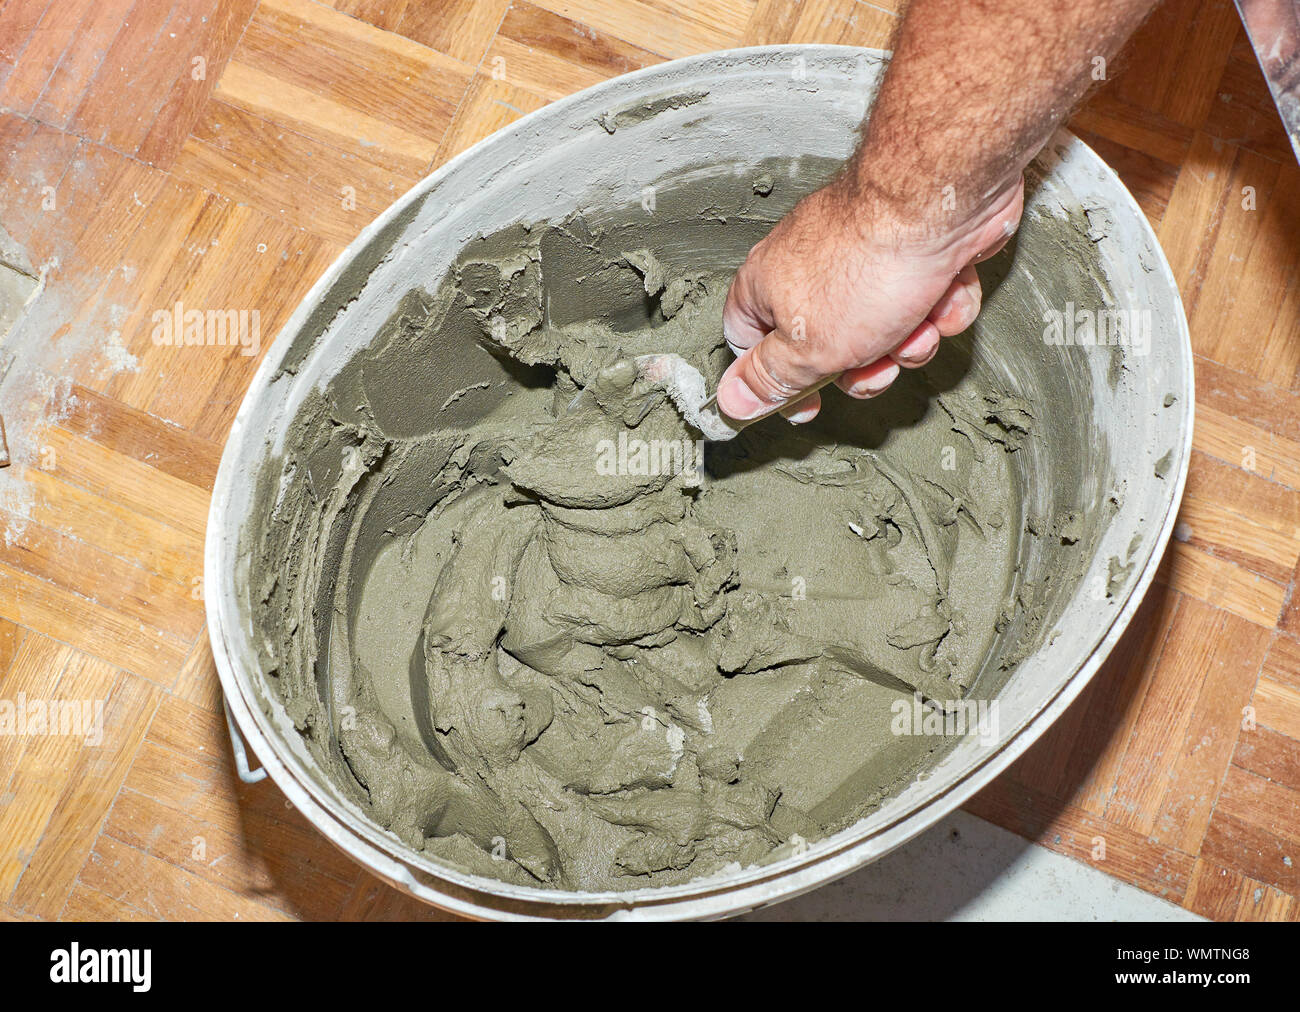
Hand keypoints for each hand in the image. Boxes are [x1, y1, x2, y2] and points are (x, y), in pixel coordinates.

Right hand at [717, 174, 1024, 422]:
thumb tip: (730, 402)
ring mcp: (865, 256)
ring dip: (908, 340)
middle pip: (827, 347)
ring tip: (918, 322)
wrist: (942, 200)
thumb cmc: (868, 261)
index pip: (748, 344)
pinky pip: (925, 301)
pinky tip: (944, 291)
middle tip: (875, 366)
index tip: (806, 406)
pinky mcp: (916, 249)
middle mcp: (810, 267)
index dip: (776, 382)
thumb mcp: (809, 347)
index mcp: (767, 286)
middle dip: (862, 368)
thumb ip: (770, 379)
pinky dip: (940, 306)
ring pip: (884, 329)